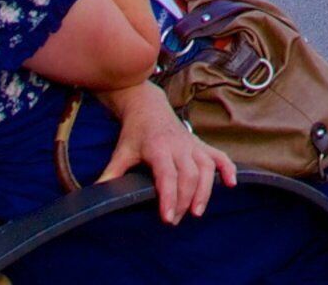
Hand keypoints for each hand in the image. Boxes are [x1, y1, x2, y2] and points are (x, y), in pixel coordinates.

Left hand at [100, 82, 234, 221]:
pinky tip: (231, 184)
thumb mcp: (121, 151)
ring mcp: (193, 144)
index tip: (168, 217)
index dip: (169, 197)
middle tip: (176, 220)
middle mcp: (179, 146)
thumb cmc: (135, 132)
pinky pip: (219, 156)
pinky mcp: (201, 145)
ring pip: (207, 168)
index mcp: (158, 147)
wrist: (148, 106)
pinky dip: (228, 169)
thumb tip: (96, 195)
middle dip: (185, 200)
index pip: (167, 175)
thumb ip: (111, 174)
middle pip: (189, 175)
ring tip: (197, 212)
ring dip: (205, 191)